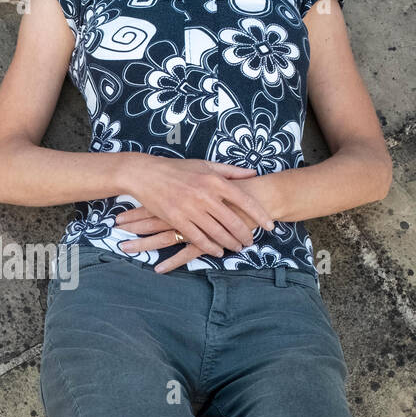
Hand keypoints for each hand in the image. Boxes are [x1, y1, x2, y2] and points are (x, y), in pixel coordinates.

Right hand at [120, 158, 275, 264]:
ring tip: (238, 247)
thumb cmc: (178, 169)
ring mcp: (191, 208)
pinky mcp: (177, 219)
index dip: (260, 215)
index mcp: (215, 181)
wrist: (146, 174)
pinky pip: (198, 238)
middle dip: (245, 233)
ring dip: (230, 242)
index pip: (244, 200)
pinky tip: (218, 251)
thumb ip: (231, 171)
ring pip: (217, 232)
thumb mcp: (206, 165)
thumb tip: (253, 173)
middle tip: (252, 241)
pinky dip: (210, 246)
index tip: (269, 225)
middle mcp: (205, 195)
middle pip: (233, 220)